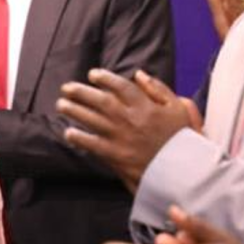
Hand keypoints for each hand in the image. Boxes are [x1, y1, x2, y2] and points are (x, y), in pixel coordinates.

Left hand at [58, 68, 198, 191]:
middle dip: (81, 92)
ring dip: (74, 111)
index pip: (121, 87)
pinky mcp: (116, 155)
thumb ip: (159, 89)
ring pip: (92, 120)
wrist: (182, 169)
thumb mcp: (178, 108)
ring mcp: (121, 137)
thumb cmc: (181, 138)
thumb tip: (138, 74)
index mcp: (146, 106)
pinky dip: (79, 138)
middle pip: (101, 101)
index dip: (105, 78)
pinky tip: (68, 132)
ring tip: (61, 104)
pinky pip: (92, 145)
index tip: (92, 74)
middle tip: (66, 88)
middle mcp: (131, 119)